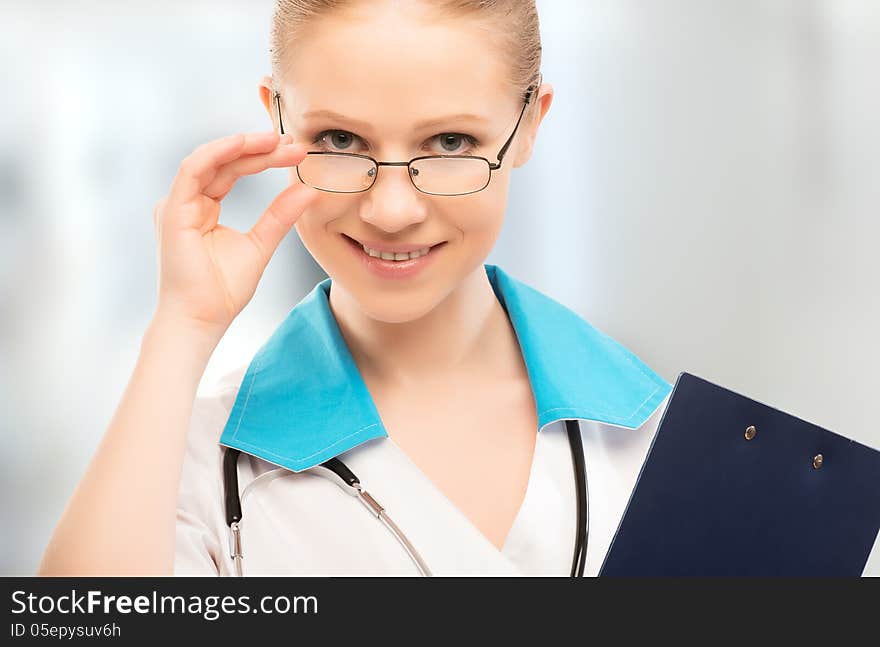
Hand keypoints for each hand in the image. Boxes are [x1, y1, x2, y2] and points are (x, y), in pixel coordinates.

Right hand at [152, 131, 317, 334]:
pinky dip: (218, 153)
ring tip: (275, 140)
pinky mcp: (173, 210)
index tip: (295, 152)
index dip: (263, 158)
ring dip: (243, 146)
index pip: (234, 172)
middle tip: (292, 143)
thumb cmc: (223, 291)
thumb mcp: (261, 244)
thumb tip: (307, 190)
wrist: (202, 318)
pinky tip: (243, 144)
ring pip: (210, 160)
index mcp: (203, 208)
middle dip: (259, 149)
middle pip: (225, 163)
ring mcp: (177, 204)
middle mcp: (187, 202)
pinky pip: (193, 169)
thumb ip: (280, 216)